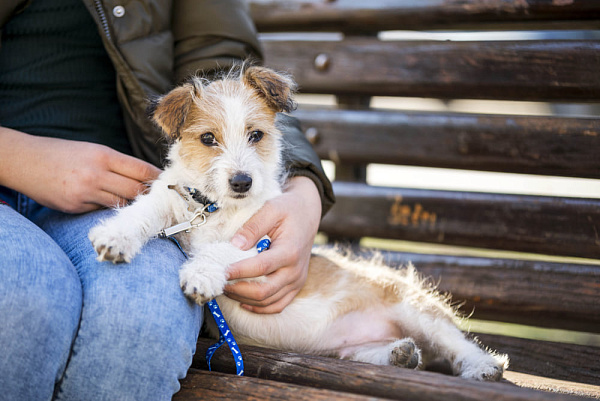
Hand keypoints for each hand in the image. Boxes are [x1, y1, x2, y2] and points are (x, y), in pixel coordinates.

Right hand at [0, 128, 160, 212]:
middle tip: (159, 199)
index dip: (158, 178)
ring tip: (140, 206)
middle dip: (149, 196)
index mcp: (104, 155)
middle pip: (136, 191)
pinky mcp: (75, 206)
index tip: (169, 183)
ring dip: (131, 205)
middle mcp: (96, 173)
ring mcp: (85, 192)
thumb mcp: (93, 150)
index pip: (141, 169)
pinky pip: (101, 210)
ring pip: (121, 204)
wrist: (25, 161)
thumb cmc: (63, 153)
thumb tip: (146, 177)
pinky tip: (109, 206)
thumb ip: (118, 164)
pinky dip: (108, 208)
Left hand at [225, 176, 321, 313]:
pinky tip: (243, 301)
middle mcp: (295, 270)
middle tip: (219, 283)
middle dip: (238, 290)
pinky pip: (277, 305)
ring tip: (227, 289)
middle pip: (264, 291)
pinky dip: (259, 308)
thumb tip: (234, 245)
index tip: (221, 271)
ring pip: (268, 302)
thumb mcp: (271, 209)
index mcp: (290, 251)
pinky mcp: (295, 286)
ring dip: (244, 299)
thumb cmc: (288, 209)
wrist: (308, 214)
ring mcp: (297, 281)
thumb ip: (253, 226)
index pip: (261, 268)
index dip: (239, 272)